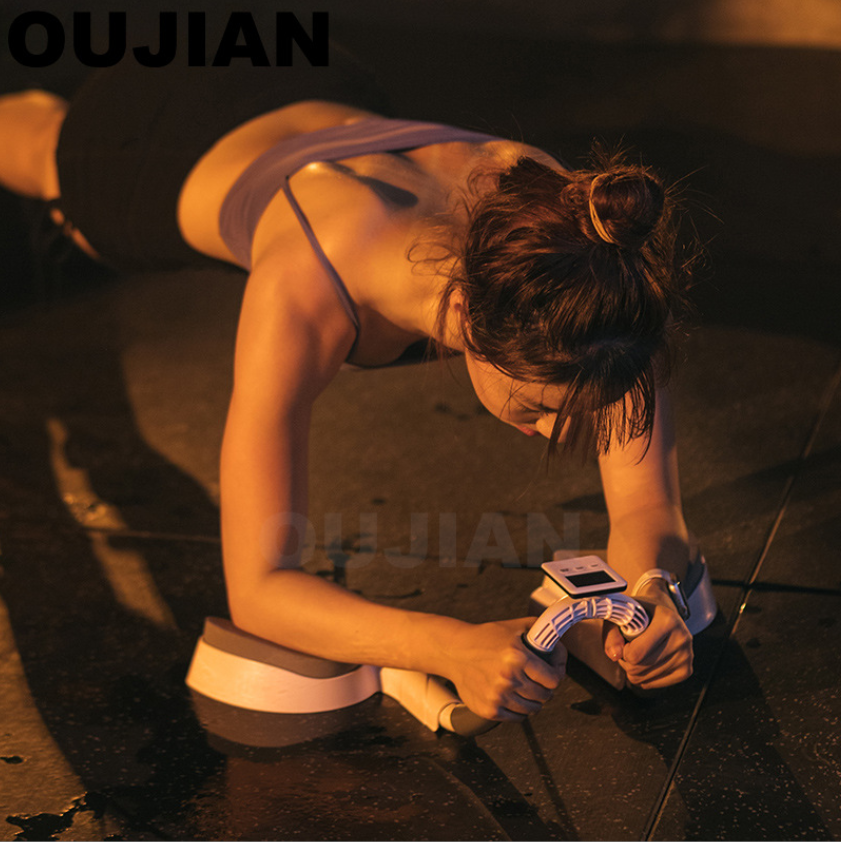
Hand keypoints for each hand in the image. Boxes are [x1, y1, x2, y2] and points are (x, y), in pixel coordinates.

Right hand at [443, 618, 566, 720]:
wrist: (454, 652)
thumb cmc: (486, 637)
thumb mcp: (515, 627)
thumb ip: (541, 632)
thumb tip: (561, 646)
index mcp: (517, 656)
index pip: (553, 679)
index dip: (557, 673)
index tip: (553, 671)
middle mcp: (508, 678)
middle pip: (545, 695)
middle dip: (546, 687)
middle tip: (539, 679)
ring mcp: (498, 696)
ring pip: (533, 709)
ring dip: (534, 700)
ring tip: (526, 687)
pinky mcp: (489, 710)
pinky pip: (517, 718)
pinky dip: (519, 709)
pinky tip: (513, 695)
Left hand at [603, 580, 693, 689]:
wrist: (662, 612)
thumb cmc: (640, 614)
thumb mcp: (622, 615)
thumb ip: (612, 633)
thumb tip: (614, 656)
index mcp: (667, 620)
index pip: (635, 654)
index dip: (622, 650)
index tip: (625, 639)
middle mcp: (681, 638)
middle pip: (638, 668)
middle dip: (626, 660)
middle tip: (629, 646)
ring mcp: (686, 656)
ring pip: (644, 679)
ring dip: (634, 668)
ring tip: (639, 651)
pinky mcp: (686, 670)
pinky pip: (654, 684)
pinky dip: (644, 676)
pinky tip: (647, 660)